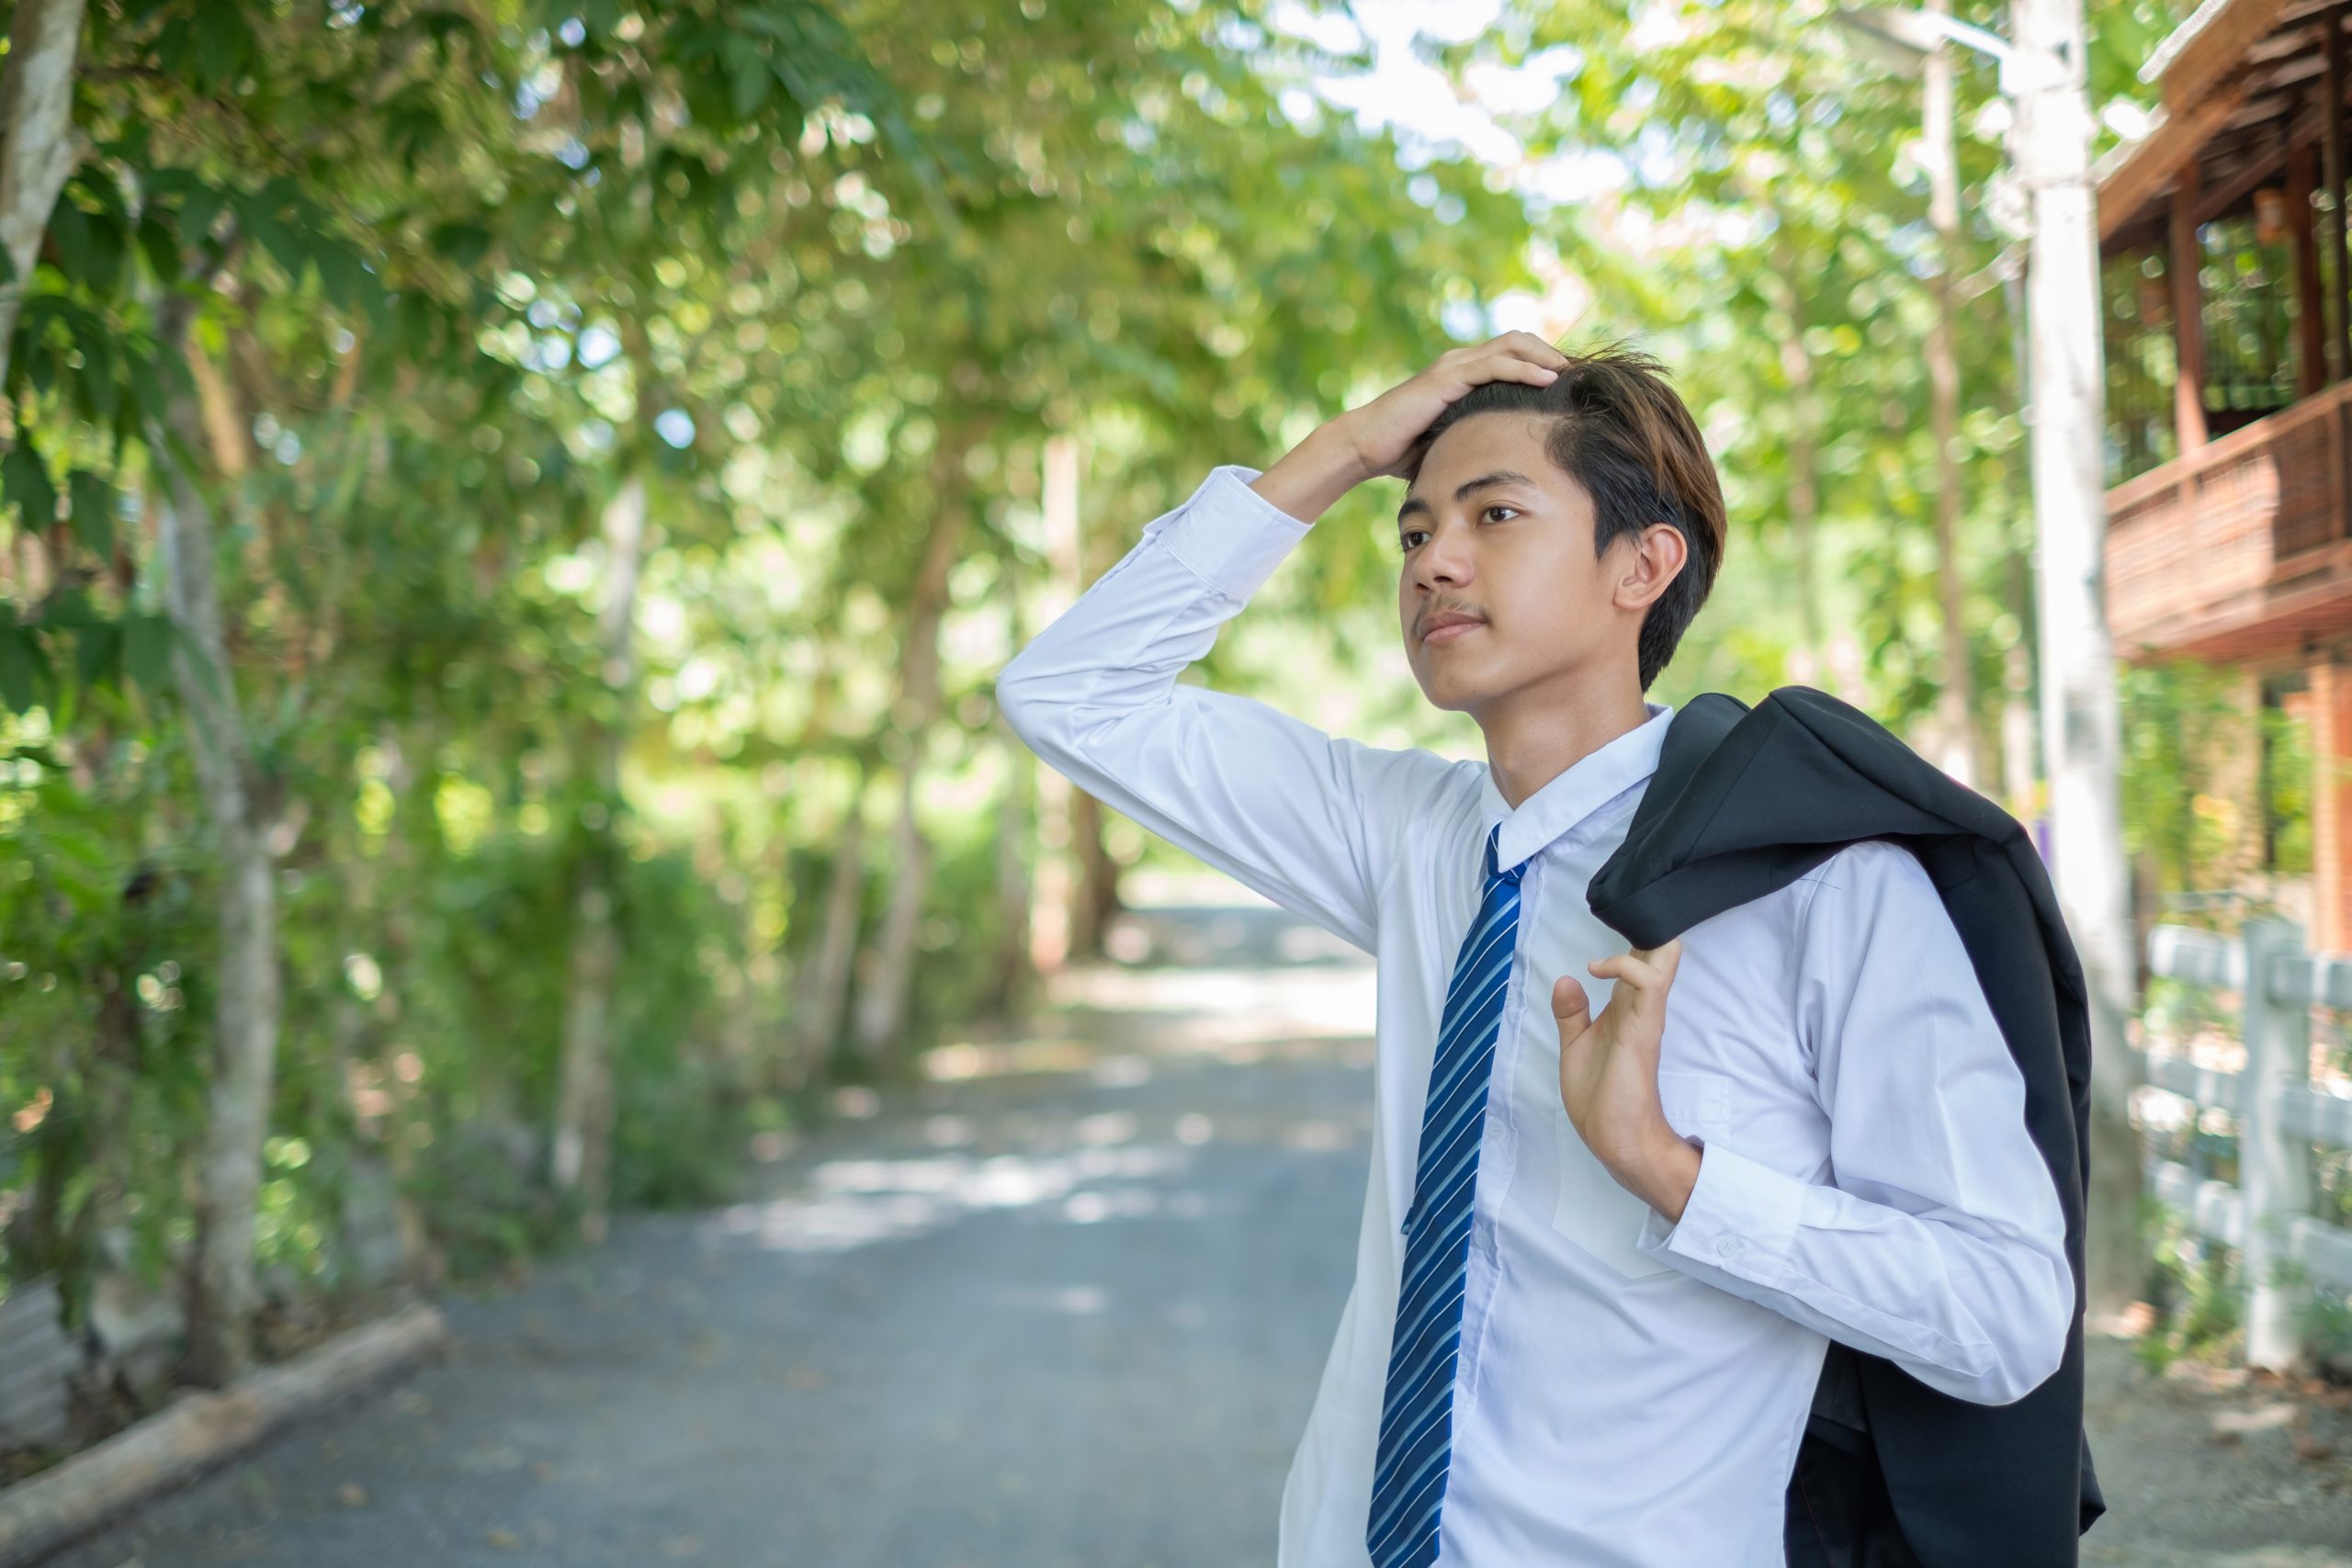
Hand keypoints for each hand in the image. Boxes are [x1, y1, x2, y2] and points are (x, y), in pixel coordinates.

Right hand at [1341, 331, 1571, 479]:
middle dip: (1552, 353)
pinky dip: (1525, 369)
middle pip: (1519, 341)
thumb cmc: (1404, 450)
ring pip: (1512, 345)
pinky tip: (1548, 379)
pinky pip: (1495, 364)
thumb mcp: (1452, 440)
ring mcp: (1454, 365)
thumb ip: (1477, 438)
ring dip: (1546, 355)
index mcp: (1463, 374)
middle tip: (1580, 374)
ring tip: (1572, 372)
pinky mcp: (1447, 377)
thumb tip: (1508, 462)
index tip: (1571, 383)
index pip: (1513, 354)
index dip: (1543, 362)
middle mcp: (1461, 362)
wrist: (1365, 446)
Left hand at [1551, 940, 1692, 1207]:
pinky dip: (1627, 966)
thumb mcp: (1575, 1045)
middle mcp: (1639, 1008)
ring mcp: (1644, 1018)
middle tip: (1638, 903)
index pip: (1637, 962)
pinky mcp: (1643, 1031)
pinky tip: (1600, 967)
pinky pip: (1648, 986)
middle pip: (1656, 955)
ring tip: (1626, 925)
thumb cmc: (1599, 1097)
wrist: (1613, 1138)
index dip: (1631, 938)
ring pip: (1660, 963)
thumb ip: (1572, 1012)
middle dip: (1649, 928)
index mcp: (1625, 1010)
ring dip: (1646, 940)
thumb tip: (1565, 978)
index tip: (1615, 916)